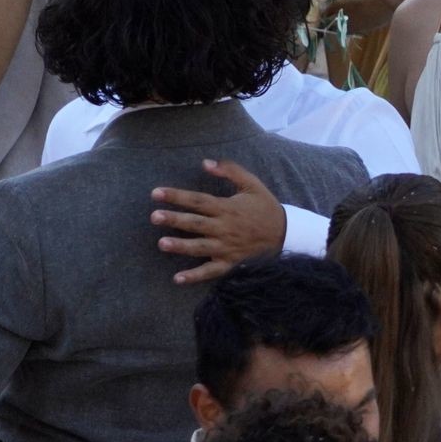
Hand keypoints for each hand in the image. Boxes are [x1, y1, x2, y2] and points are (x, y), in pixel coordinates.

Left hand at [151, 158, 287, 283]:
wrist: (286, 233)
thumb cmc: (265, 207)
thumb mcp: (251, 184)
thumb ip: (230, 170)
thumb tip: (205, 162)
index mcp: (227, 208)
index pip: (197, 200)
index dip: (176, 196)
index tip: (156, 193)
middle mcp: (224, 228)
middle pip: (195, 223)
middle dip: (174, 219)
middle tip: (154, 217)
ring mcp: (226, 247)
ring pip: (200, 247)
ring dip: (181, 246)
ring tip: (161, 243)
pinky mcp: (230, 263)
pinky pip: (211, 271)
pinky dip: (195, 276)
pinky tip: (177, 278)